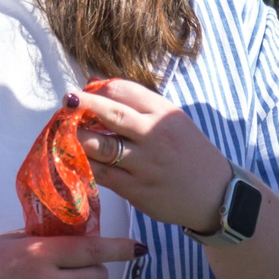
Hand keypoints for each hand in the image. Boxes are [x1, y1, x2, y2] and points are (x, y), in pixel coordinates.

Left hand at [71, 79, 236, 234]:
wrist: (216, 194)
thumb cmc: (190, 154)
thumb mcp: (172, 121)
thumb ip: (138, 105)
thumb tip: (94, 84)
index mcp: (163, 112)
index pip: (123, 89)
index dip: (97, 88)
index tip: (83, 93)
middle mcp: (154, 134)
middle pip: (110, 113)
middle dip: (82, 105)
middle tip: (65, 102)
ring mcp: (144, 163)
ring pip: (100, 146)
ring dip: (76, 138)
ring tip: (62, 133)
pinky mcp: (136, 189)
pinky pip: (101, 174)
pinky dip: (83, 165)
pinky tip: (72, 160)